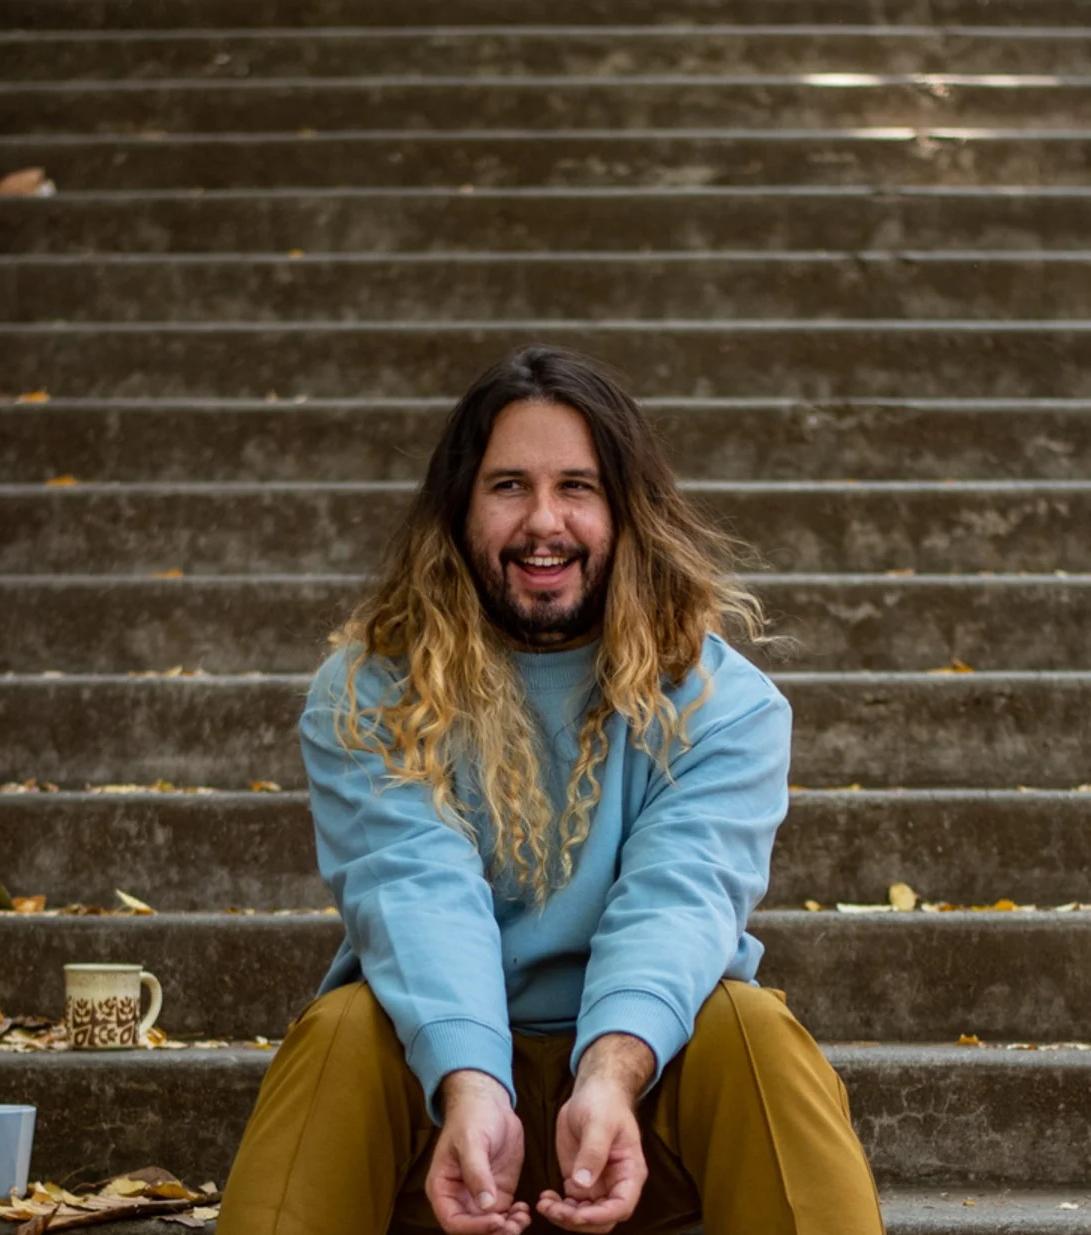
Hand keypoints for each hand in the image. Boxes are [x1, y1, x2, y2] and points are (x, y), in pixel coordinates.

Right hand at [425, 1070, 531, 1234]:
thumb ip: (477, 1173)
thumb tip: (486, 1206)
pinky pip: (505, 1215)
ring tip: (522, 1218)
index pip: (453, 1221)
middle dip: (493, 1232)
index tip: (496, 1220)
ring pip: (491, 1226)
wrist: (489, 1101)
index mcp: (442, 1188)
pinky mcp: (499, 1192)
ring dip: (507, 1229)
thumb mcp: (472, 1141)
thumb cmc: (472, 1116)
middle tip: (514, 1226)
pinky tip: (525, 1209)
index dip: (474, 1228)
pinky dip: (515, 1219)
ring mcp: (480, 1197)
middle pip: (473, 1229)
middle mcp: (459, 1198)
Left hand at [536, 1076, 647, 1232]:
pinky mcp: (579, 1180)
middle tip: (552, 1209)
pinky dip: (558, 1207)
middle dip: (577, 1220)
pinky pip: (570, 1204)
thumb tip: (582, 1185)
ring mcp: (596, 1184)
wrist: (593, 1091)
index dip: (600, 1216)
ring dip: (564, 1216)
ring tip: (543, 1204)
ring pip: (583, 1215)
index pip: (621, 1206)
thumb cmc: (604, 1102)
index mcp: (630, 1172)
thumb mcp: (599, 1123)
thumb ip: (593, 1152)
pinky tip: (544, 1198)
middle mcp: (615, 1184)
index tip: (577, 1215)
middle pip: (601, 1219)